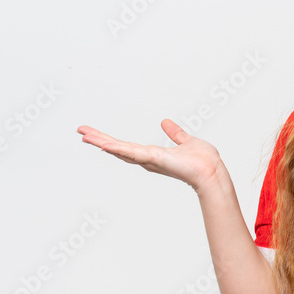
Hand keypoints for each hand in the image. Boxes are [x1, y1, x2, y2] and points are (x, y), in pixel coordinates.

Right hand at [76, 119, 227, 192]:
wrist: (212, 171)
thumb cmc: (203, 161)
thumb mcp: (186, 141)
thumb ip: (175, 133)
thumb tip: (165, 122)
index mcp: (153, 154)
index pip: (126, 146)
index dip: (110, 140)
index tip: (94, 134)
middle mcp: (148, 159)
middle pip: (118, 148)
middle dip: (99, 140)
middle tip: (80, 132)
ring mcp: (150, 160)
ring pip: (120, 150)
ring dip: (102, 142)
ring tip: (84, 136)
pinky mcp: (155, 159)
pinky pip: (133, 153)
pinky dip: (118, 149)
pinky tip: (104, 145)